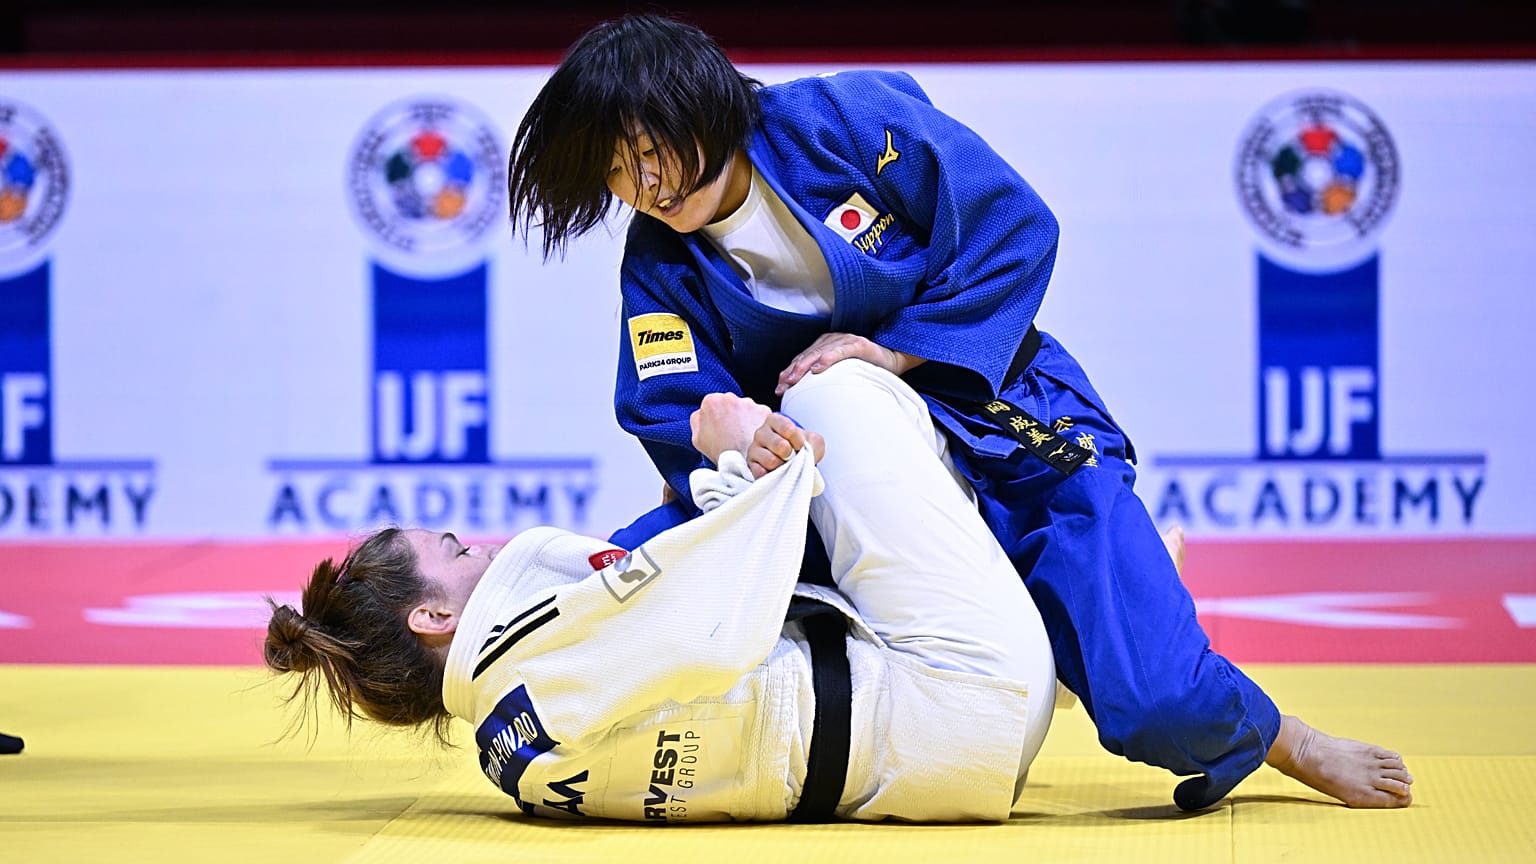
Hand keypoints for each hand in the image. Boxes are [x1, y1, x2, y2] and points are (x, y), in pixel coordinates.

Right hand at [690, 393, 771, 464]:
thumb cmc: (719, 452)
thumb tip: (702, 414)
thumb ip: (697, 420)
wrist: (741, 463)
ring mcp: (749, 403)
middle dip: (732, 415)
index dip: (717, 416)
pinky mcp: (764, 410)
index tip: (721, 427)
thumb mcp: (697, 438)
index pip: (714, 404)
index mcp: (711, 402)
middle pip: (731, 403)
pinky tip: (754, 436)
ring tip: (744, 436)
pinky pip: (760, 415)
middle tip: (734, 432)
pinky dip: (758, 423)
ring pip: (746, 408)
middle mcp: (730, 398)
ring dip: (746, 418)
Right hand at [746, 413, 825, 478]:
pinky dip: (772, 476)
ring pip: (770, 460)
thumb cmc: (801, 448)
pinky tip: (776, 474)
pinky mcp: (751, 465)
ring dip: (782, 466)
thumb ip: (814, 444)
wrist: (792, 462)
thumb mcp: (813, 441)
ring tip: (784, 466)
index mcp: (775, 421)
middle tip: (791, 457)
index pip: (788, 428)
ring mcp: (754, 449)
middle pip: (779, 445)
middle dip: (790, 455)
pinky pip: (761, 473)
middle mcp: (761, 433)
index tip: (801, 446)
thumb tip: (805, 455)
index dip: (798, 441)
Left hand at [775, 332, 924, 395]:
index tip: (779, 388)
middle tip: (783, 386)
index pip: (801, 359)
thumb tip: (809, 400)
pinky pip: (839, 351)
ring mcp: (844, 341)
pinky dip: (827, 359)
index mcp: (824, 347)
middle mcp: (831, 341)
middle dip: (792, 371)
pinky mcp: (858, 344)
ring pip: (819, 352)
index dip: (789, 373)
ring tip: (794, 378)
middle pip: (806, 356)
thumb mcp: (841, 375)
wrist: (893, 360)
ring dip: (804, 365)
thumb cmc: (867, 370)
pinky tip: (818, 368)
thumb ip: (825, 381)